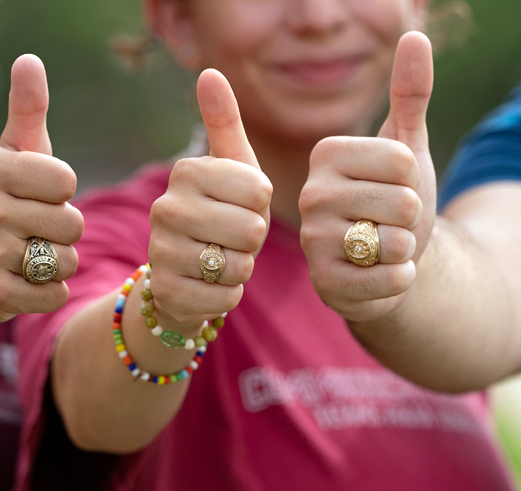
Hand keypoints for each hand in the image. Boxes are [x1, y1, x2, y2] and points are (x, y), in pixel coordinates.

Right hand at [0, 55, 82, 321]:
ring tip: (28, 255)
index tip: (36, 195)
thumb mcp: (12, 153)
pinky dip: (50, 291)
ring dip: (59, 262)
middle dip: (62, 231)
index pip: (67, 182)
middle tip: (31, 230)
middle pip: (73, 224)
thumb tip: (30, 61)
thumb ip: (27, 110)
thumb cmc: (1, 200)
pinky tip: (25, 281)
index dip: (61, 192)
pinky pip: (56, 294)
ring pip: (68, 261)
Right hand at [148, 69, 271, 326]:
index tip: (240, 207)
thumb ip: (224, 123)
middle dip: (252, 241)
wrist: (180, 273)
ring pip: (239, 265)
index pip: (259, 191)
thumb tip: (209, 71)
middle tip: (231, 238)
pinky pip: (226, 297)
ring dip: (241, 269)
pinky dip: (228, 295)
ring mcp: (161, 251)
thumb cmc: (217, 214)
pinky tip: (209, 285)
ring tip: (218, 260)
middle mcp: (166, 207)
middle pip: (251, 229)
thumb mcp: (228, 168)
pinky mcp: (166, 291)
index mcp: (186, 171)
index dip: (260, 206)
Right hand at [299, 32, 434, 321]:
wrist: (384, 261)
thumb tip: (415, 36)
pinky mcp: (325, 284)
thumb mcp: (406, 148)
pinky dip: (400, 279)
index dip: (413, 178)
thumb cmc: (393, 202)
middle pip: (403, 201)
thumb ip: (409, 95)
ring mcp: (314, 242)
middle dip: (412, 216)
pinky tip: (378, 274)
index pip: (402, 160)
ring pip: (397, 241)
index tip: (390, 186)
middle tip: (387, 221)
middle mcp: (311, 195)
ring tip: (381, 247)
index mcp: (326, 156)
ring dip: (405, 249)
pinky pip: (390, 280)